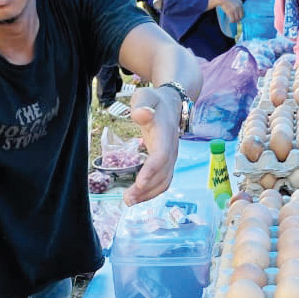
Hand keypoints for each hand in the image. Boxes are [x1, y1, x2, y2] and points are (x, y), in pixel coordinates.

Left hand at [124, 86, 179, 205]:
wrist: (171, 104)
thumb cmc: (154, 101)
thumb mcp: (145, 96)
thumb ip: (142, 104)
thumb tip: (141, 114)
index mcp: (165, 134)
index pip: (161, 156)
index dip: (151, 170)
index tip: (139, 183)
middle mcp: (171, 149)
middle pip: (163, 174)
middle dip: (146, 189)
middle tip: (127, 199)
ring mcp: (171, 157)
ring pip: (164, 181)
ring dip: (148, 194)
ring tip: (129, 201)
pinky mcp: (168, 163)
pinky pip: (163, 181)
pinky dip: (152, 191)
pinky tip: (138, 196)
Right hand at [209, 0, 242, 23]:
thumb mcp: (234, 0)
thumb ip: (237, 5)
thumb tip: (237, 12)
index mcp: (240, 3)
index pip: (243, 13)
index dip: (241, 17)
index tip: (239, 19)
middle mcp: (239, 6)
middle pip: (241, 16)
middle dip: (238, 20)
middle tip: (235, 21)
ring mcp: (235, 9)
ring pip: (237, 19)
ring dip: (235, 21)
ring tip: (232, 21)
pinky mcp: (230, 12)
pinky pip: (233, 19)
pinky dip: (232, 21)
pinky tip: (230, 21)